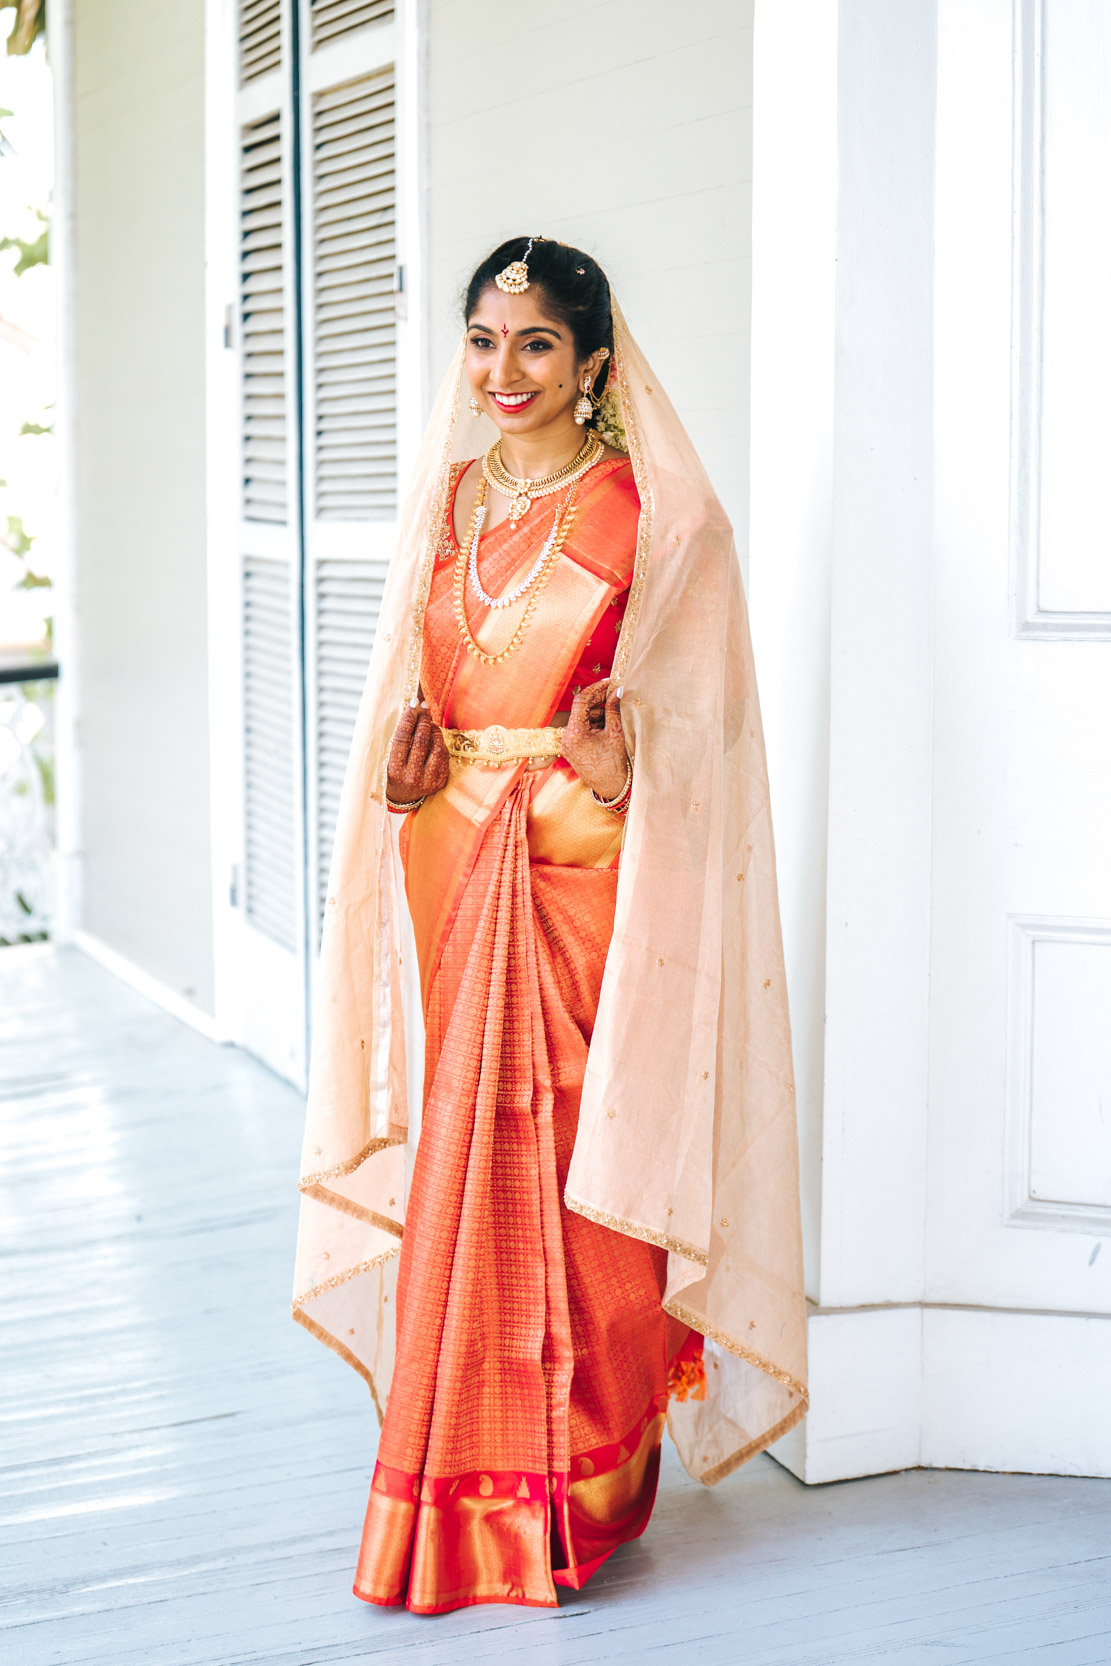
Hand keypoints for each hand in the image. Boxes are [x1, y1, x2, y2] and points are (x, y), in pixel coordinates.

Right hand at [387, 702, 448, 805]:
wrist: (402, 796)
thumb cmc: (392, 771)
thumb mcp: (388, 757)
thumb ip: (400, 738)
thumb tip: (413, 709)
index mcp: (394, 769)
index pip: (402, 738)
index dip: (409, 718)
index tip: (413, 703)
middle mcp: (412, 776)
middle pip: (421, 741)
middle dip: (423, 720)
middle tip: (424, 707)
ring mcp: (428, 780)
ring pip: (437, 748)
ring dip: (434, 730)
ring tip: (429, 723)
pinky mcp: (440, 781)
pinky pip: (444, 757)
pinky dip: (440, 743)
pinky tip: (434, 737)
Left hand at [561, 680, 628, 801]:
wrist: (612, 788)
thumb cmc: (614, 764)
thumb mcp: (616, 733)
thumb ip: (613, 710)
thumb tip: (616, 692)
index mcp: (575, 733)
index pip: (581, 701)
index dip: (596, 689)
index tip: (609, 683)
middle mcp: (567, 738)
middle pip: (581, 709)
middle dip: (598, 700)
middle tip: (614, 693)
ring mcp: (568, 744)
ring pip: (583, 719)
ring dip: (598, 713)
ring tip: (615, 713)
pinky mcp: (572, 749)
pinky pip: (582, 729)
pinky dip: (595, 724)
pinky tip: (609, 726)